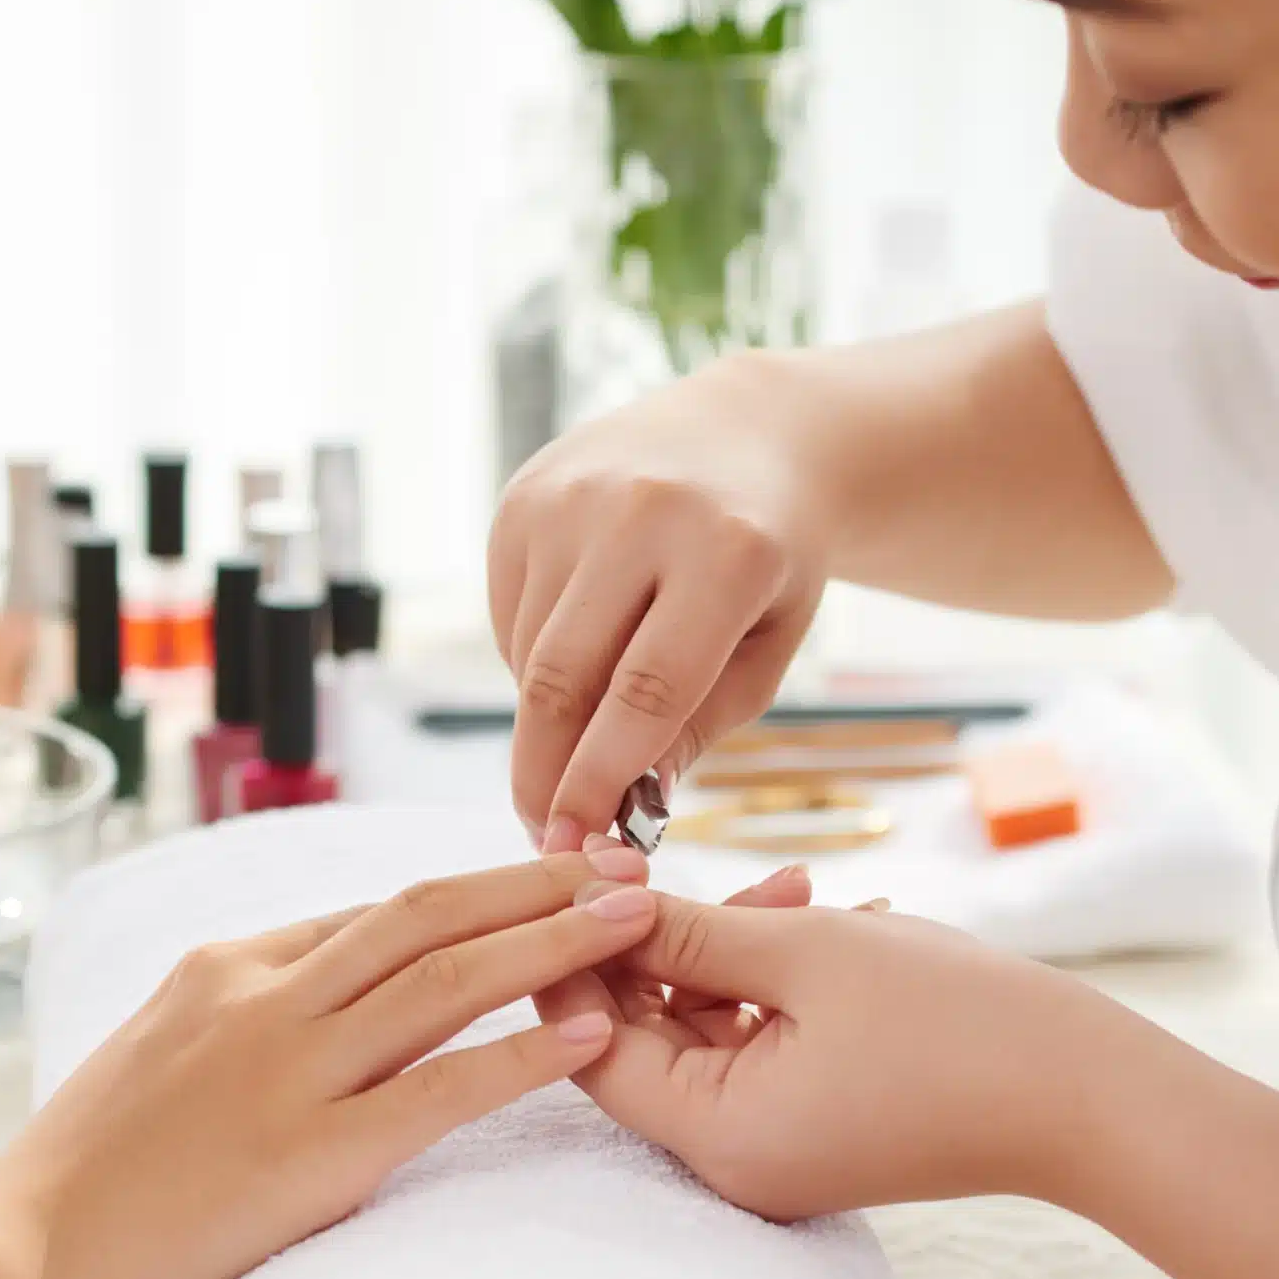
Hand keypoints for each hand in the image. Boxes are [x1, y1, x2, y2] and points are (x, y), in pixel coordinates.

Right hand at [0, 848, 656, 1278]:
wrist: (18, 1259)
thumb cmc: (82, 1176)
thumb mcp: (153, 1052)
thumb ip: (233, 1014)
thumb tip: (306, 996)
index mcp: (226, 968)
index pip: (374, 912)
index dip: (474, 894)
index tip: (548, 881)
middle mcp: (264, 998)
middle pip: (427, 916)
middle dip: (536, 886)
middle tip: (626, 863)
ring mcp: (289, 1073)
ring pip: (447, 981)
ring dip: (555, 942)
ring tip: (638, 918)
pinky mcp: (311, 1157)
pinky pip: (441, 1090)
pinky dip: (526, 1056)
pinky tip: (595, 1035)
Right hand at [488, 354, 824, 849]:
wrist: (745, 433)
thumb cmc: (768, 561)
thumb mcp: (769, 645)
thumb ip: (699, 726)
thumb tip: (620, 808)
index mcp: (729, 553)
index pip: (646, 692)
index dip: (601, 779)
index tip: (577, 844)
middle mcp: (642, 512)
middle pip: (564, 677)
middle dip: (544, 773)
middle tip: (544, 836)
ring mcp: (572, 496)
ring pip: (529, 654)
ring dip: (544, 721)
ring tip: (580, 743)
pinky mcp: (523, 497)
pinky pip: (508, 616)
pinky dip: (532, 663)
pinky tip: (576, 662)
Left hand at [536, 878, 1091, 1217]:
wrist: (1090, 1096)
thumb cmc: (957, 1024)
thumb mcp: (806, 954)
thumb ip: (689, 931)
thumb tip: (593, 901)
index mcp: (716, 1136)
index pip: (588, 1048)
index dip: (573, 959)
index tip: (578, 877)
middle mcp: (733, 1160)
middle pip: (642, 1040)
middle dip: (652, 945)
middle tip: (658, 858)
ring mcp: (778, 1146)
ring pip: (706, 1033)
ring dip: (726, 952)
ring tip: (795, 885)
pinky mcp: (818, 1125)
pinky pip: (761, 1046)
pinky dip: (770, 984)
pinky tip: (823, 917)